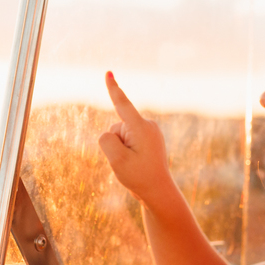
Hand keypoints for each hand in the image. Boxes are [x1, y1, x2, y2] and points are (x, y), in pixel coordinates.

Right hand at [97, 72, 174, 205]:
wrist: (158, 191)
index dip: (113, 88)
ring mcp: (149, 132)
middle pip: (115, 129)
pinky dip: (125, 152)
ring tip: (134, 164)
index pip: (123, 105)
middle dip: (115, 145)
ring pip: (119, 136)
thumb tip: (110, 133)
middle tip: (129, 163)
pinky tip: (136, 163)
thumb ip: (106, 140)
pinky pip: (126, 141)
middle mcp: (148, 126)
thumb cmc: (139, 176)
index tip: (108, 73)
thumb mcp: (116, 160)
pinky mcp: (148, 139)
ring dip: (120, 150)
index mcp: (141, 128)